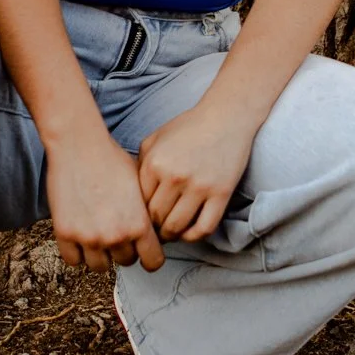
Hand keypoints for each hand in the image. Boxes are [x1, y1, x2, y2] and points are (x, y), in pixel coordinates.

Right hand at [45, 132, 165, 273]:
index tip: (144, 251)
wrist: (78, 145)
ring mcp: (89, 237)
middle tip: (117, 233)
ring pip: (100, 266)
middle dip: (124, 250)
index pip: (153, 262)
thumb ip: (146, 213)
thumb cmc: (111, 159)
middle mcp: (116, 236)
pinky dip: (78, 253)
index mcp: (139, 224)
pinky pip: (74, 260)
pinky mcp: (65, 233)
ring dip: (101, 255)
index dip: (150, 258)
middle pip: (125, 262)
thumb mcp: (140, 185)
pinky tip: (80, 236)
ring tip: (98, 236)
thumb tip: (155, 233)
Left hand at [136, 100, 256, 243]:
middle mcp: (174, 176)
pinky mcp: (221, 194)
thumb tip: (128, 196)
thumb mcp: (154, 140)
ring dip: (171, 235)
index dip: (139, 215)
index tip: (141, 220)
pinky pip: (203, 228)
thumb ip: (139, 165)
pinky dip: (193, 236)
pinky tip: (189, 232)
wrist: (225, 117)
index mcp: (154, 163)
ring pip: (177, 227)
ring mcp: (199, 186)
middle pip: (155, 219)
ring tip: (169, 233)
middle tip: (154, 231)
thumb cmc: (188, 128)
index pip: (139, 203)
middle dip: (153, 229)